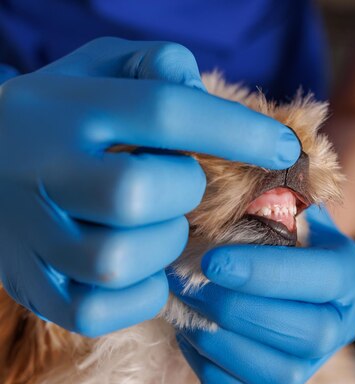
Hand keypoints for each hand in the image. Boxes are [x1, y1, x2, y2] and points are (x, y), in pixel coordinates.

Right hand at [0, 37, 300, 336]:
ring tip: (156, 225)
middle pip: (138, 192)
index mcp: (67, 108)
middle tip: (180, 186)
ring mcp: (29, 234)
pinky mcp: (32, 285)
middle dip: (183, 192)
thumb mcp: (99, 69)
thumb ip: (153, 64)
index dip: (237, 131)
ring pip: (116, 258)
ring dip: (161, 246)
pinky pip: (98, 309)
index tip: (284, 149)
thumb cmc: (60, 113)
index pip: (166, 112)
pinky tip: (142, 266)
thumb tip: (197, 84)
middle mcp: (40, 168)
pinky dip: (138, 293)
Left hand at [168, 206, 354, 383]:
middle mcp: (345, 323)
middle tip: (188, 283)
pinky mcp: (290, 383)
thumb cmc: (284, 225)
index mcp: (354, 273)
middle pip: (306, 333)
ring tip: (184, 308)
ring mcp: (318, 360)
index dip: (268, 274)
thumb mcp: (289, 203)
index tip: (213, 262)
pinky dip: (215, 369)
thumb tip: (233, 197)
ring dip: (224, 343)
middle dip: (239, 310)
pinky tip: (190, 333)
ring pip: (280, 375)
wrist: (293, 260)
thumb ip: (275, 200)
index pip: (324, 279)